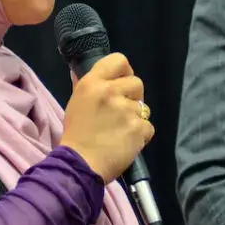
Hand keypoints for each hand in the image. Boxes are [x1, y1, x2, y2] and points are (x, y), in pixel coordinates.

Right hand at [59, 53, 152, 182]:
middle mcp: (111, 92)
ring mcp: (127, 110)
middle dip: (132, 96)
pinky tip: (127, 142)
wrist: (80, 164)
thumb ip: (86, 85)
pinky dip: (140, 135)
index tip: (121, 82)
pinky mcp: (139, 129)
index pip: (119, 60)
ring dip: (135, 117)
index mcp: (93, 83)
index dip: (124, 71)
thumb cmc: (75, 134)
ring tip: (120, 130)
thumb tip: (89, 71)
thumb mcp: (76, 103)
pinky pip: (148, 126)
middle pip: (137, 83)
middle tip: (120, 111)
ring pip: (143, 106)